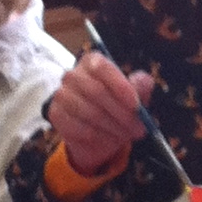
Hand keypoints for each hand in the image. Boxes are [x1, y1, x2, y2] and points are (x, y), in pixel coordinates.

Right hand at [51, 53, 156, 175]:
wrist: (97, 134)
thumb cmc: (117, 108)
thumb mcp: (133, 97)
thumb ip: (140, 86)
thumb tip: (145, 81)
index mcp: (92, 62)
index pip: (103, 68)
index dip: (120, 86)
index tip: (136, 105)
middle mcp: (73, 75)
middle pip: (96, 92)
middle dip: (121, 113)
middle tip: (139, 128)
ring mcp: (61, 94)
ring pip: (89, 113)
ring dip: (113, 127)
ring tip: (125, 135)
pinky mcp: (56, 115)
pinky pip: (79, 128)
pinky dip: (99, 137)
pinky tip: (109, 139)